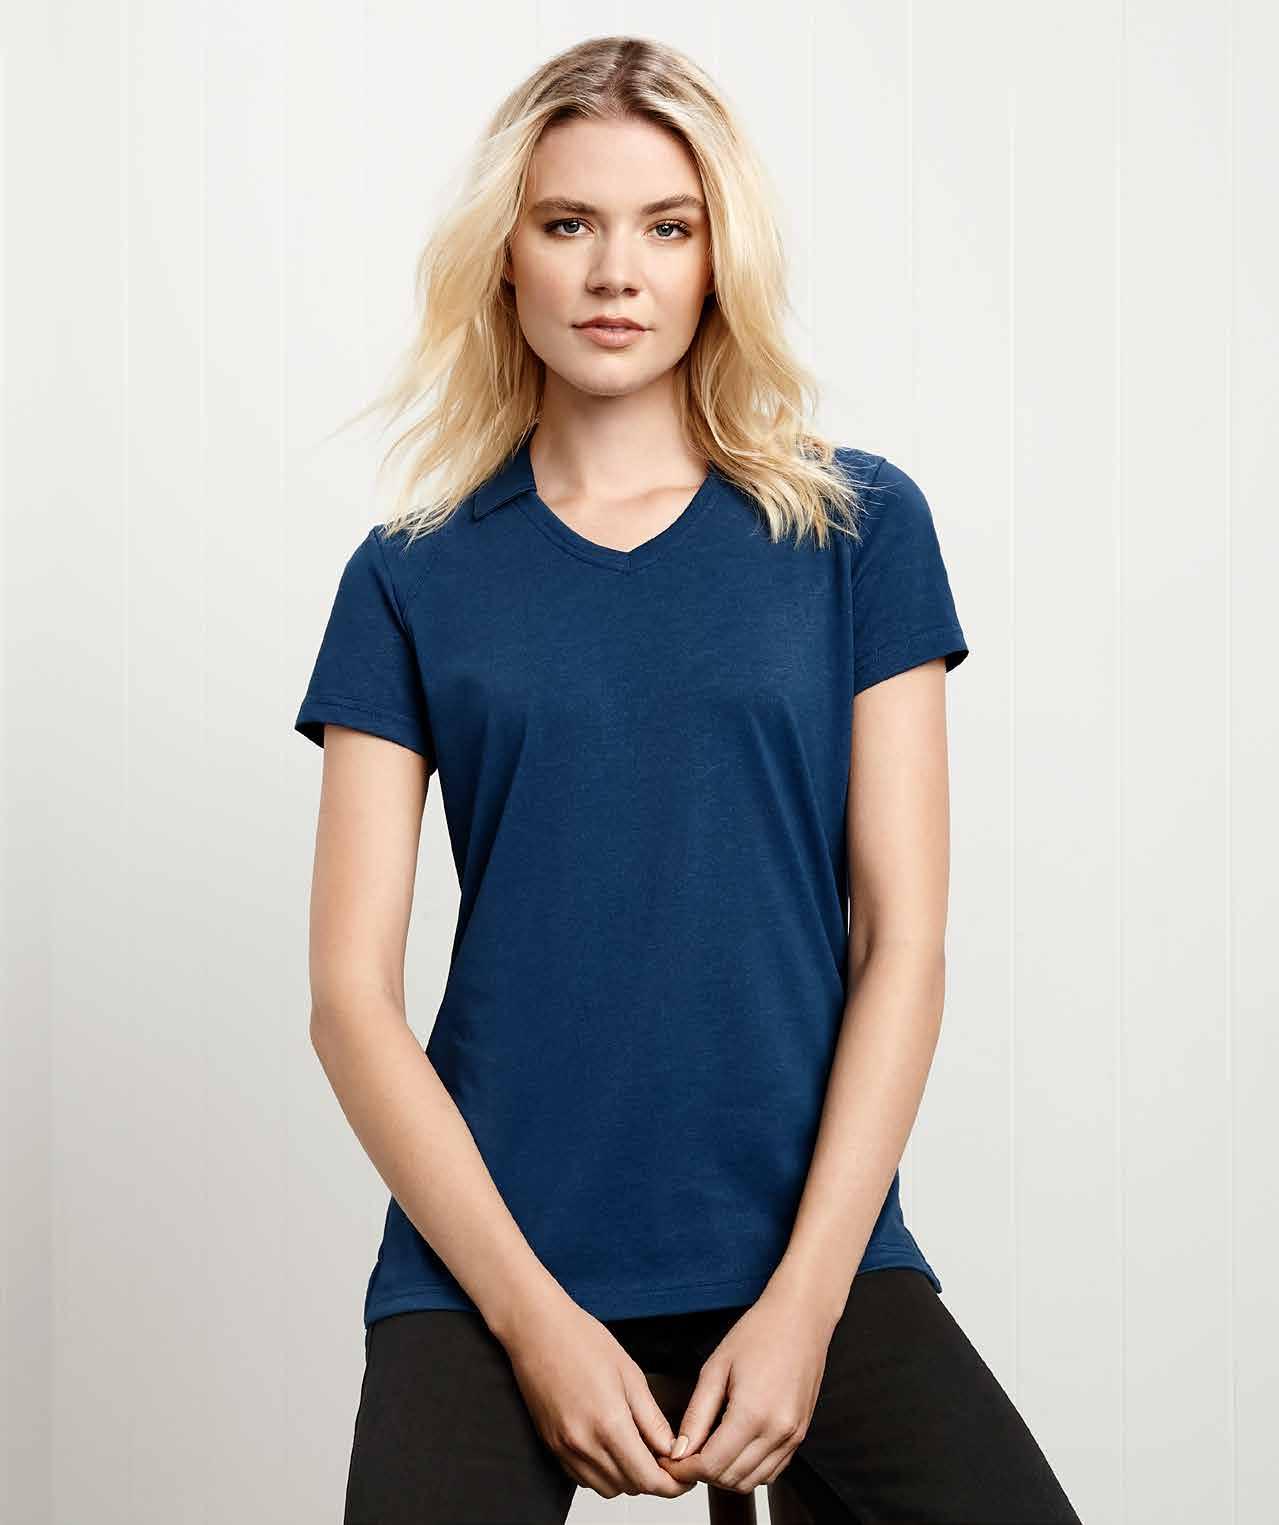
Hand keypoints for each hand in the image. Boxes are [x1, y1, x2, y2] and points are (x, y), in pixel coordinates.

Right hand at [500, 1290, 697, 1499]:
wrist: (536, 1329)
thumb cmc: (581, 1340)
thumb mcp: (630, 1373)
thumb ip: (652, 1419)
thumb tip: (673, 1449)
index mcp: (608, 1424)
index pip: (647, 1479)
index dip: (672, 1484)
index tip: (684, 1477)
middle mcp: (583, 1444)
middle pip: (629, 1488)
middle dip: (653, 1479)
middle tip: (666, 1458)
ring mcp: (563, 1448)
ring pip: (606, 1488)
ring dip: (628, 1478)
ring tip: (639, 1450)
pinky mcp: (551, 1445)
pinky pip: (583, 1477)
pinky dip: (603, 1472)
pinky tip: (611, 1447)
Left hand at [655, 1283, 835, 1492]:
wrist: (800, 1318)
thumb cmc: (758, 1334)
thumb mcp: (715, 1368)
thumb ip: (696, 1415)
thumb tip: (679, 1451)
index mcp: (753, 1414)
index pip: (711, 1465)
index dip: (685, 1470)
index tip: (669, 1462)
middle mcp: (777, 1432)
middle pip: (730, 1479)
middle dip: (701, 1474)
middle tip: (683, 1456)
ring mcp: (792, 1437)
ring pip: (751, 1481)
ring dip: (724, 1476)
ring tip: (705, 1452)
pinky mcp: (799, 1436)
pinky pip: (771, 1472)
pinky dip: (748, 1471)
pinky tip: (732, 1450)